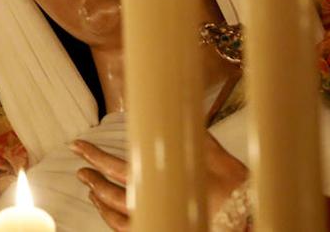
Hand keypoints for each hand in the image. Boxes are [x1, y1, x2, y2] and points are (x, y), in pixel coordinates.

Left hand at [72, 132, 248, 230]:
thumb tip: (179, 110)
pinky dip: (111, 220)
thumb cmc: (238, 195)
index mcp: (163, 183)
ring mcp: (155, 223)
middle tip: (80, 166)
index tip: (78, 146)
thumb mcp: (219, 158)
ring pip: (115, 216)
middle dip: (92, 177)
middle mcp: (155, 207)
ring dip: (99, 200)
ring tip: (89, 187)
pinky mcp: (159, 231)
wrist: (250, 223)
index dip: (95, 156)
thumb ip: (195, 136)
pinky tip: (107, 211)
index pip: (118, 167)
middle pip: (111, 193)